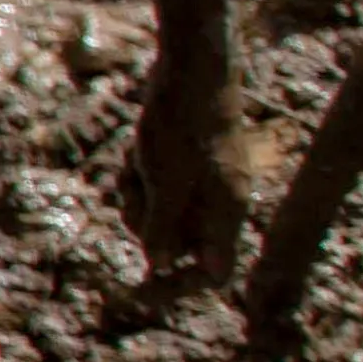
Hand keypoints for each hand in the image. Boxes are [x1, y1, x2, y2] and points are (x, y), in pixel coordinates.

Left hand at [124, 38, 265, 286]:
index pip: (215, 273)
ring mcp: (202, 184)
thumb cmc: (182, 124)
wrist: (189, 70)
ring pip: (156, 213)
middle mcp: (219, 203)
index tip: (141, 291)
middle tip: (137, 187)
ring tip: (137, 161)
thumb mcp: (165, 180)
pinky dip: (136, 174)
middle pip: (175, 243)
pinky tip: (135, 150)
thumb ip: (164, 227)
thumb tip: (159, 265)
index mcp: (227, 213)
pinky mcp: (184, 165)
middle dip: (144, 221)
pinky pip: (151, 187)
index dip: (180, 288)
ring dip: (135, 193)